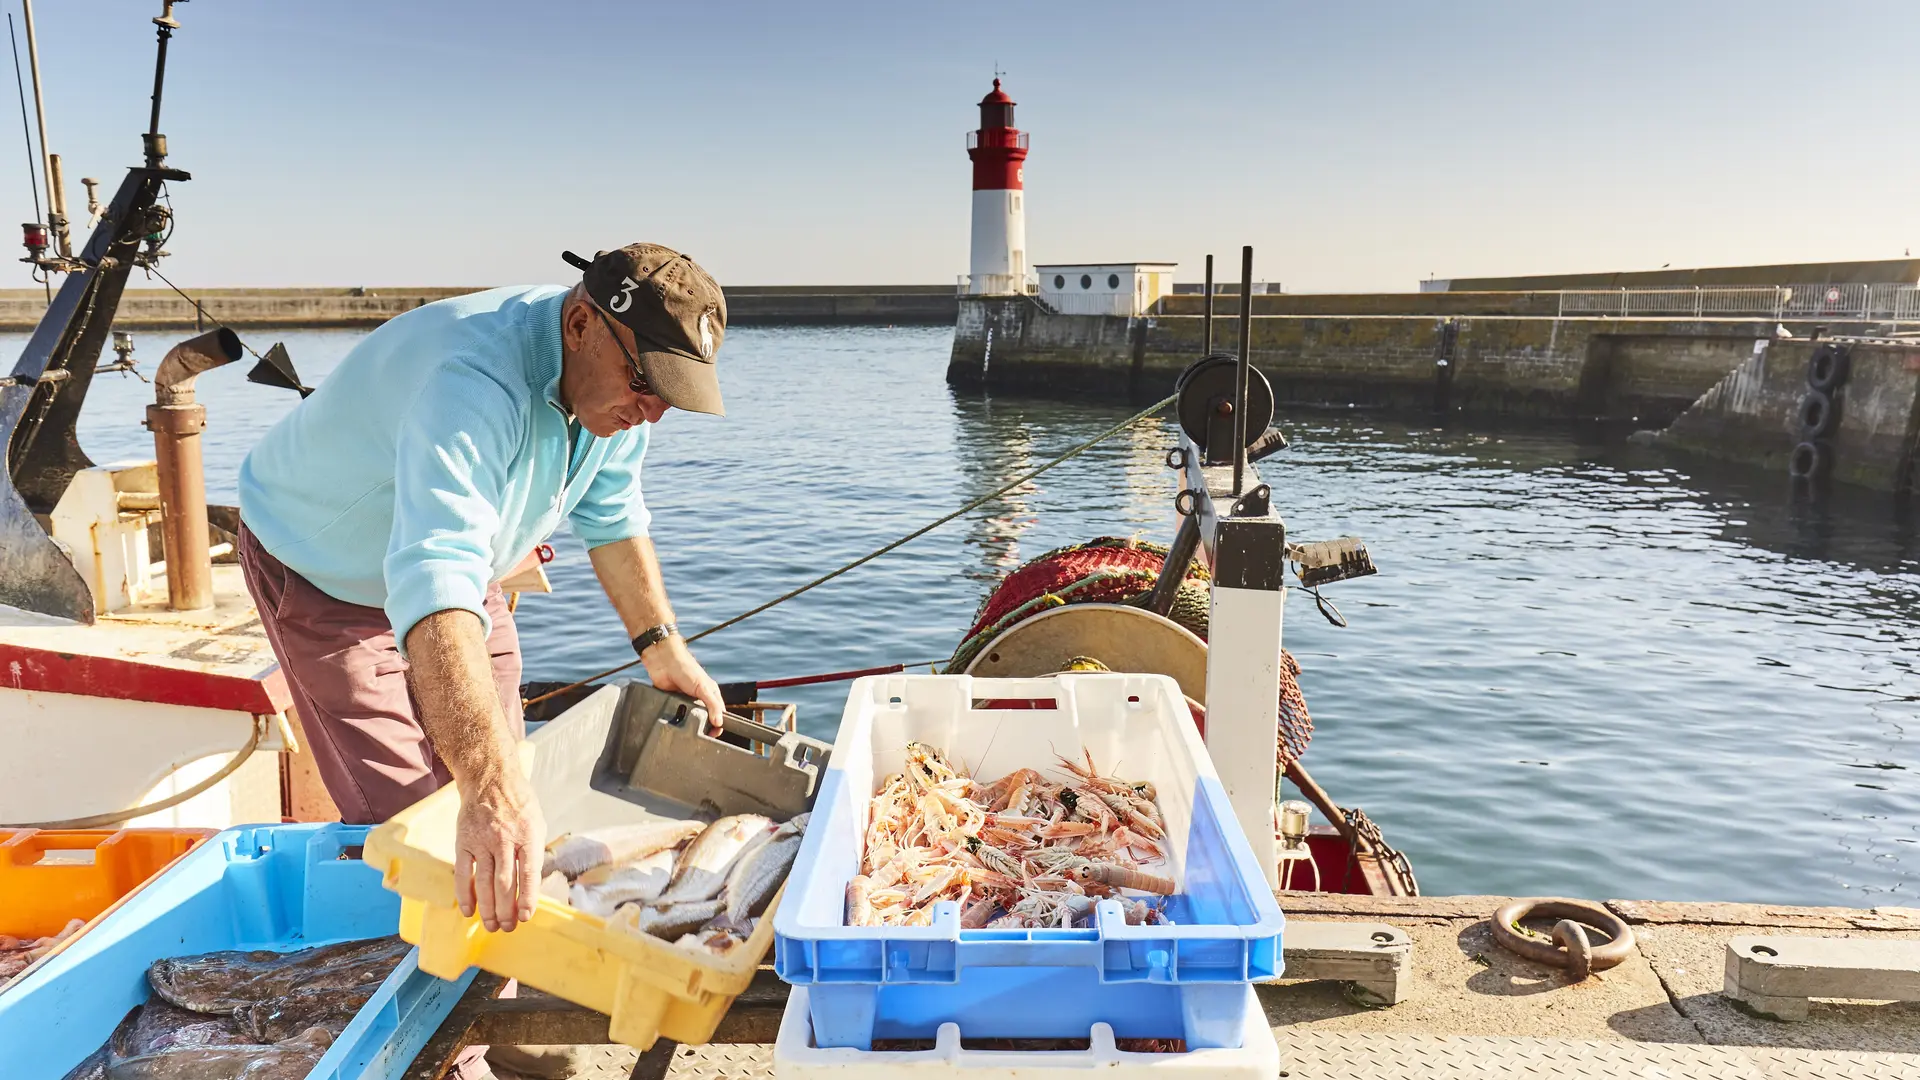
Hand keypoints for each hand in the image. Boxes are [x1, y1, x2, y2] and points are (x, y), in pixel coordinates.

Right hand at [454, 773, 545, 932]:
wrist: (490, 780)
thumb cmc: (519, 804)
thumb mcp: (537, 823)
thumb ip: (535, 852)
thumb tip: (533, 885)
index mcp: (528, 834)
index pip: (529, 872)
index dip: (527, 897)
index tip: (525, 917)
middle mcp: (505, 839)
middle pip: (505, 882)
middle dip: (506, 909)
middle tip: (507, 928)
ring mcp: (482, 841)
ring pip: (483, 881)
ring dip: (487, 907)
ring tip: (491, 925)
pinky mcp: (463, 842)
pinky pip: (463, 873)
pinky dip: (464, 894)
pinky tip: (468, 910)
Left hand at [644, 635, 726, 735]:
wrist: (664, 663)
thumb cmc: (686, 669)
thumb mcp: (703, 687)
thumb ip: (712, 705)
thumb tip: (719, 722)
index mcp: (711, 693)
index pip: (719, 713)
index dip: (718, 724)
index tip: (715, 734)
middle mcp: (700, 699)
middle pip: (705, 718)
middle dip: (705, 727)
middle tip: (702, 736)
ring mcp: (686, 702)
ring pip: (690, 718)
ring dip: (690, 724)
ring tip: (689, 731)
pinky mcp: (673, 703)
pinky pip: (677, 716)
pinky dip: (677, 720)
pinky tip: (676, 724)